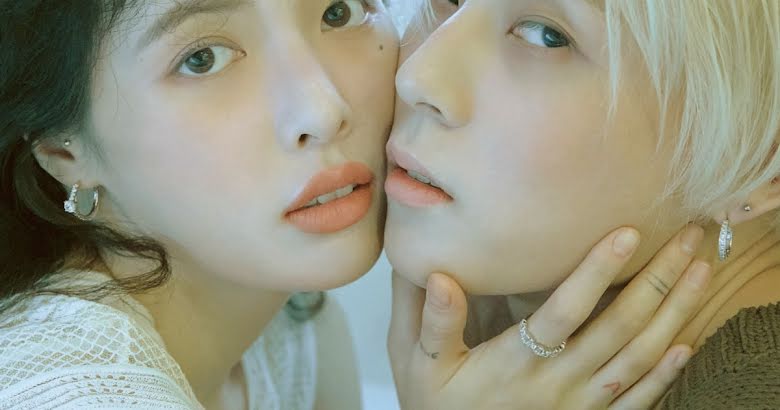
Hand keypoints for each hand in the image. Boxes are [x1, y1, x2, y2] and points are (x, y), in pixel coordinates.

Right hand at [388, 225, 709, 409]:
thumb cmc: (434, 402)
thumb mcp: (416, 361)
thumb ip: (430, 320)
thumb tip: (439, 274)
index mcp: (513, 362)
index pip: (563, 313)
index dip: (595, 273)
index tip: (626, 233)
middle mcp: (554, 382)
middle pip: (618, 329)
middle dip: (657, 279)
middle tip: (688, 235)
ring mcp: (577, 404)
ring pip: (638, 358)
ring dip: (674, 314)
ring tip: (702, 272)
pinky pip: (637, 400)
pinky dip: (667, 373)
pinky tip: (687, 343)